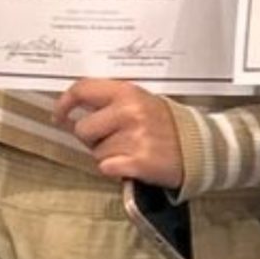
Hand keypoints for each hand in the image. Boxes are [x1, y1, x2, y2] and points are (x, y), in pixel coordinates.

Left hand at [54, 78, 184, 188]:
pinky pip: (107, 167)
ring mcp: (134, 137)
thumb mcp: (141, 101)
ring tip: (131, 150)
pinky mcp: (138, 161)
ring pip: (96, 152)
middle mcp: (129, 112)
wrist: (200, 148)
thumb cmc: (168, 125)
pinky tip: (133, 162)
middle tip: (112, 140)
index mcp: (128, 92)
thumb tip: (74, 111)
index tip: (59, 114)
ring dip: (108, 155)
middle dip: (92, 139)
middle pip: (83, 129)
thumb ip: (110, 102)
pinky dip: (116, 169)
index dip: (64, 103)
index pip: (83, 89)